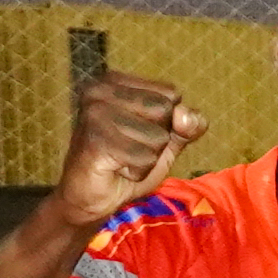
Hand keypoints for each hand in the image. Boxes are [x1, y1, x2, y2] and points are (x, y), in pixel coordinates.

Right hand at [53, 68, 200, 231]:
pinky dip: (136, 172)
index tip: (136, 133)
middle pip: (165, 112)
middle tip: (127, 149)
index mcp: (115, 81)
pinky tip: (115, 169)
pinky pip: (143, 158)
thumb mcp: (166, 141)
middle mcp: (100, 90)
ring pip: (157, 138)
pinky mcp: (94, 141)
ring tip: (120, 159)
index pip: (171, 94)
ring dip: (146, 159)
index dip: (165, 123)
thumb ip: (186, 125)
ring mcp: (94, 114)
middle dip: (156, 140)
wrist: (89, 197)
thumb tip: (188, 115)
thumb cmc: (126, 164)